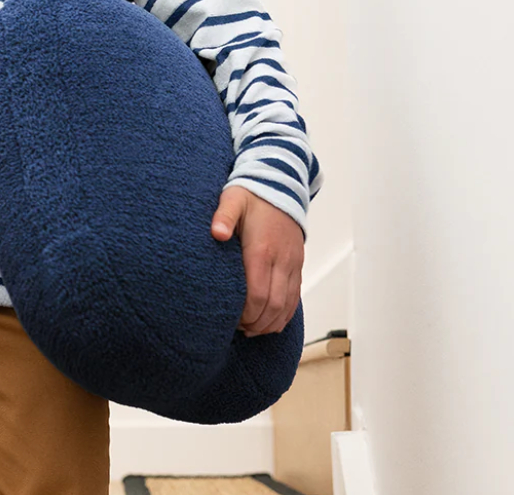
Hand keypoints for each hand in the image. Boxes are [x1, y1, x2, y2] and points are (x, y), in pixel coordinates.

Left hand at [210, 185, 303, 336]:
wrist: (280, 185)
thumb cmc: (251, 194)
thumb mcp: (232, 198)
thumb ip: (223, 215)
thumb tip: (216, 233)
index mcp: (262, 249)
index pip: (258, 293)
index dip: (246, 313)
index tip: (230, 319)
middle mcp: (282, 260)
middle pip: (274, 306)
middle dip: (256, 323)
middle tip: (237, 328)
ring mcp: (292, 263)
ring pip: (287, 306)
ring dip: (269, 323)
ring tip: (250, 329)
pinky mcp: (297, 264)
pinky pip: (295, 298)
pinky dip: (284, 315)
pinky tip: (268, 321)